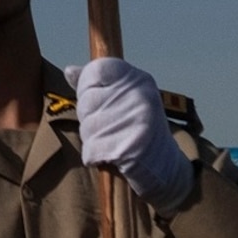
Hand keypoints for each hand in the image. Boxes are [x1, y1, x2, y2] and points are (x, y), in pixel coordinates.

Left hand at [65, 57, 195, 209]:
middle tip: (108, 128)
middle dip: (88, 118)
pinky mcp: (132, 149)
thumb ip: (98, 85)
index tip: (96, 99)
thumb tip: (69, 71)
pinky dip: (94, 157)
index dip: (87, 85)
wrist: (167, 168)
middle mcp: (141, 96)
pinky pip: (91, 150)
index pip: (97, 69)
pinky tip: (110, 157)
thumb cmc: (138, 129)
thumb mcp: (125, 98)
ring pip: (87, 127)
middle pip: (87, 101)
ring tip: (111, 142)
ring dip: (91, 140)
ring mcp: (138, 122)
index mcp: (139, 80)